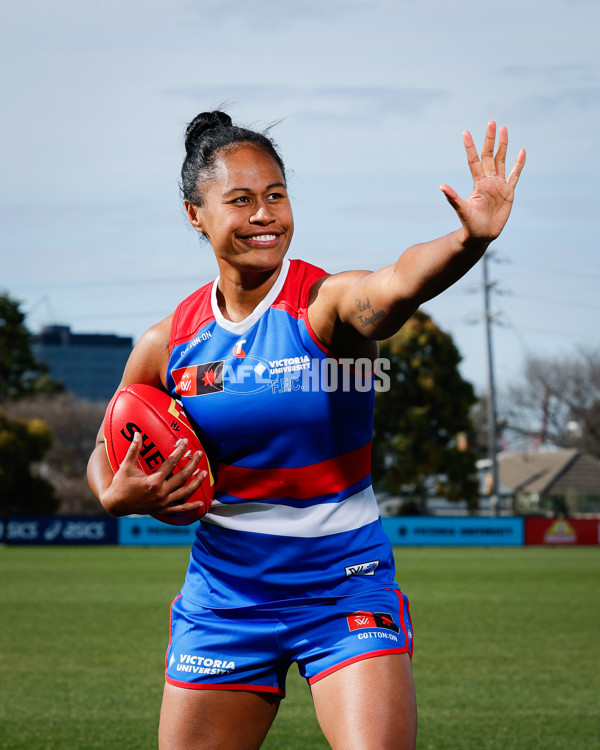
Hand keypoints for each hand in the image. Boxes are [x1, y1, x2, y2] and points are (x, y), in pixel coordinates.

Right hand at [101, 432, 207, 517]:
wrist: (116, 505)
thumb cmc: (120, 484)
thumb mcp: (126, 466)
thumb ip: (133, 450)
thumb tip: (137, 433)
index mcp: (153, 482)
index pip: (171, 463)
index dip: (179, 451)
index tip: (185, 441)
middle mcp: (161, 493)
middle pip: (182, 476)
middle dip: (193, 464)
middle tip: (199, 454)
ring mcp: (163, 502)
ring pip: (185, 492)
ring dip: (196, 482)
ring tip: (204, 473)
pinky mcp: (162, 509)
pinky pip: (179, 509)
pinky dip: (190, 507)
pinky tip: (200, 503)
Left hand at [440, 121, 525, 243]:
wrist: (481, 236)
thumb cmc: (470, 224)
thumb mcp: (462, 210)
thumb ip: (453, 198)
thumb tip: (441, 186)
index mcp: (478, 183)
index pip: (474, 161)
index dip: (470, 147)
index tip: (465, 132)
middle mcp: (488, 181)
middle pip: (489, 156)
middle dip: (490, 139)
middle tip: (491, 122)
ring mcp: (499, 185)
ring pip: (501, 161)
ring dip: (503, 146)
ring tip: (504, 129)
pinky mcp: (509, 192)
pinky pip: (515, 175)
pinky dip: (519, 164)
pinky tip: (522, 151)